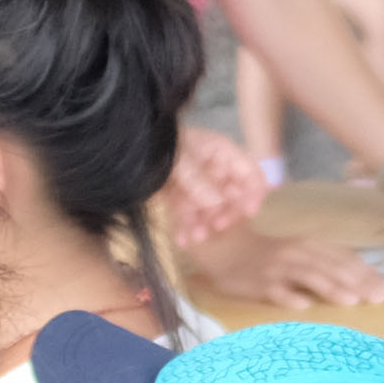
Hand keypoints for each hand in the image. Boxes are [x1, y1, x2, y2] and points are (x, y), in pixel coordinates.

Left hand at [165, 125, 269, 242]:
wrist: (129, 145)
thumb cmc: (159, 143)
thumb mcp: (180, 159)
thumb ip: (199, 181)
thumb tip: (218, 203)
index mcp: (221, 152)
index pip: (249, 172)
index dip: (253, 191)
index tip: (249, 213)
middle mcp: (214, 169)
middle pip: (232, 195)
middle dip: (225, 213)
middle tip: (216, 226)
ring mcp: (197, 183)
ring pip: (209, 209)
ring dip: (204, 224)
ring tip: (195, 238)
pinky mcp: (180, 195)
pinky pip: (189, 213)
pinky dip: (187, 226)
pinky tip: (182, 240)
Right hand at [181, 213, 383, 315]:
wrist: (224, 246)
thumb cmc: (268, 252)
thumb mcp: (299, 251)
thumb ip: (325, 263)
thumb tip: (359, 283)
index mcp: (309, 244)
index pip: (343, 258)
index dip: (365, 272)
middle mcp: (296, 253)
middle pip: (331, 267)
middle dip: (357, 282)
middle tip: (379, 297)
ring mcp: (277, 268)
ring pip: (307, 276)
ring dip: (330, 287)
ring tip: (351, 300)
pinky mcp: (258, 282)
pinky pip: (275, 290)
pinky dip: (289, 296)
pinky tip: (303, 306)